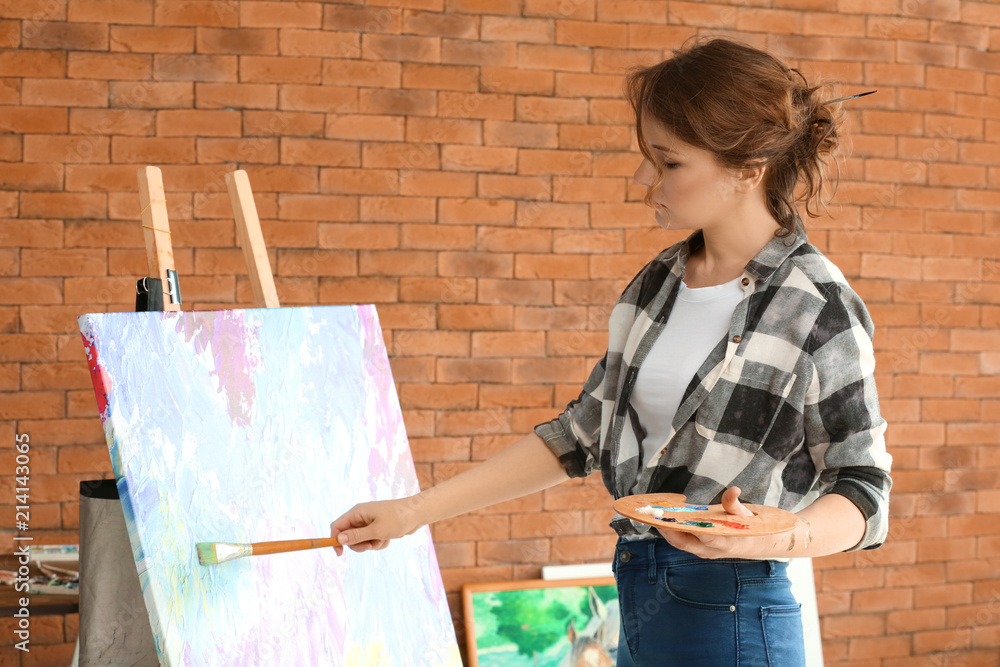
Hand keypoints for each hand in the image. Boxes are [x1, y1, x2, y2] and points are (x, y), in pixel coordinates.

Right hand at [330, 496, 421, 555]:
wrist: (417, 514)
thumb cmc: (397, 519)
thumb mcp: (376, 530)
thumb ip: (357, 536)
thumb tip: (339, 539)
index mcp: (357, 512)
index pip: (337, 526)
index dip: (334, 539)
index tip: (339, 553)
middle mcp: (361, 516)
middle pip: (349, 536)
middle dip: (359, 544)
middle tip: (369, 546)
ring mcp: (370, 522)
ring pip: (361, 540)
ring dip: (371, 544)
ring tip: (383, 539)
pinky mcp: (378, 527)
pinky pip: (372, 540)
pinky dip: (379, 542)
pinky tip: (389, 538)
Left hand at [657, 487, 782, 559]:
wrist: (757, 544)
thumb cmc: (751, 526)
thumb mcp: (746, 514)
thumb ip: (735, 504)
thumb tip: (734, 490)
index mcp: (723, 541)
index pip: (699, 535)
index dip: (682, 526)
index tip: (668, 515)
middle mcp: (710, 550)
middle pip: (682, 542)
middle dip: (665, 529)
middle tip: (651, 514)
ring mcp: (704, 551)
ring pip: (679, 543)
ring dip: (665, 530)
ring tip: (652, 514)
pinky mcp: (700, 550)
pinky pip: (682, 541)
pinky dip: (671, 531)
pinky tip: (664, 518)